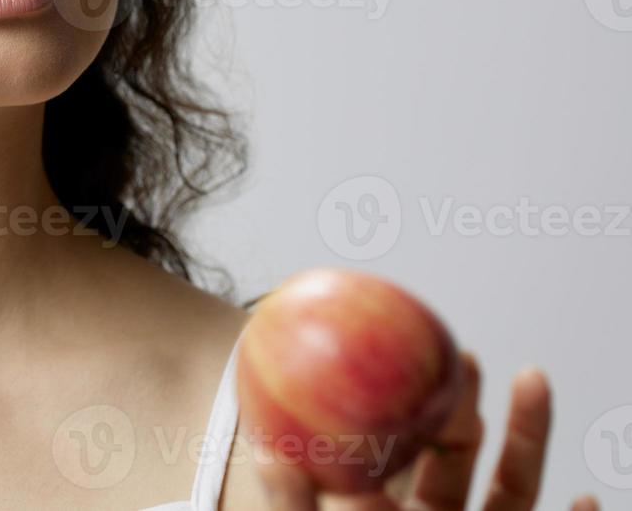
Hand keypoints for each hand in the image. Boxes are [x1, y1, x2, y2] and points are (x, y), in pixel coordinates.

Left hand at [254, 351, 599, 510]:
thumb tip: (267, 453)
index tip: (410, 356)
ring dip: (528, 437)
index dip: (405, 404)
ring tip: (534, 382)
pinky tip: (585, 499)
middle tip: (466, 359)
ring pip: (511, 491)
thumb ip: (293, 506)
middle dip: (467, 406)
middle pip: (456, 459)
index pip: (396, 452)